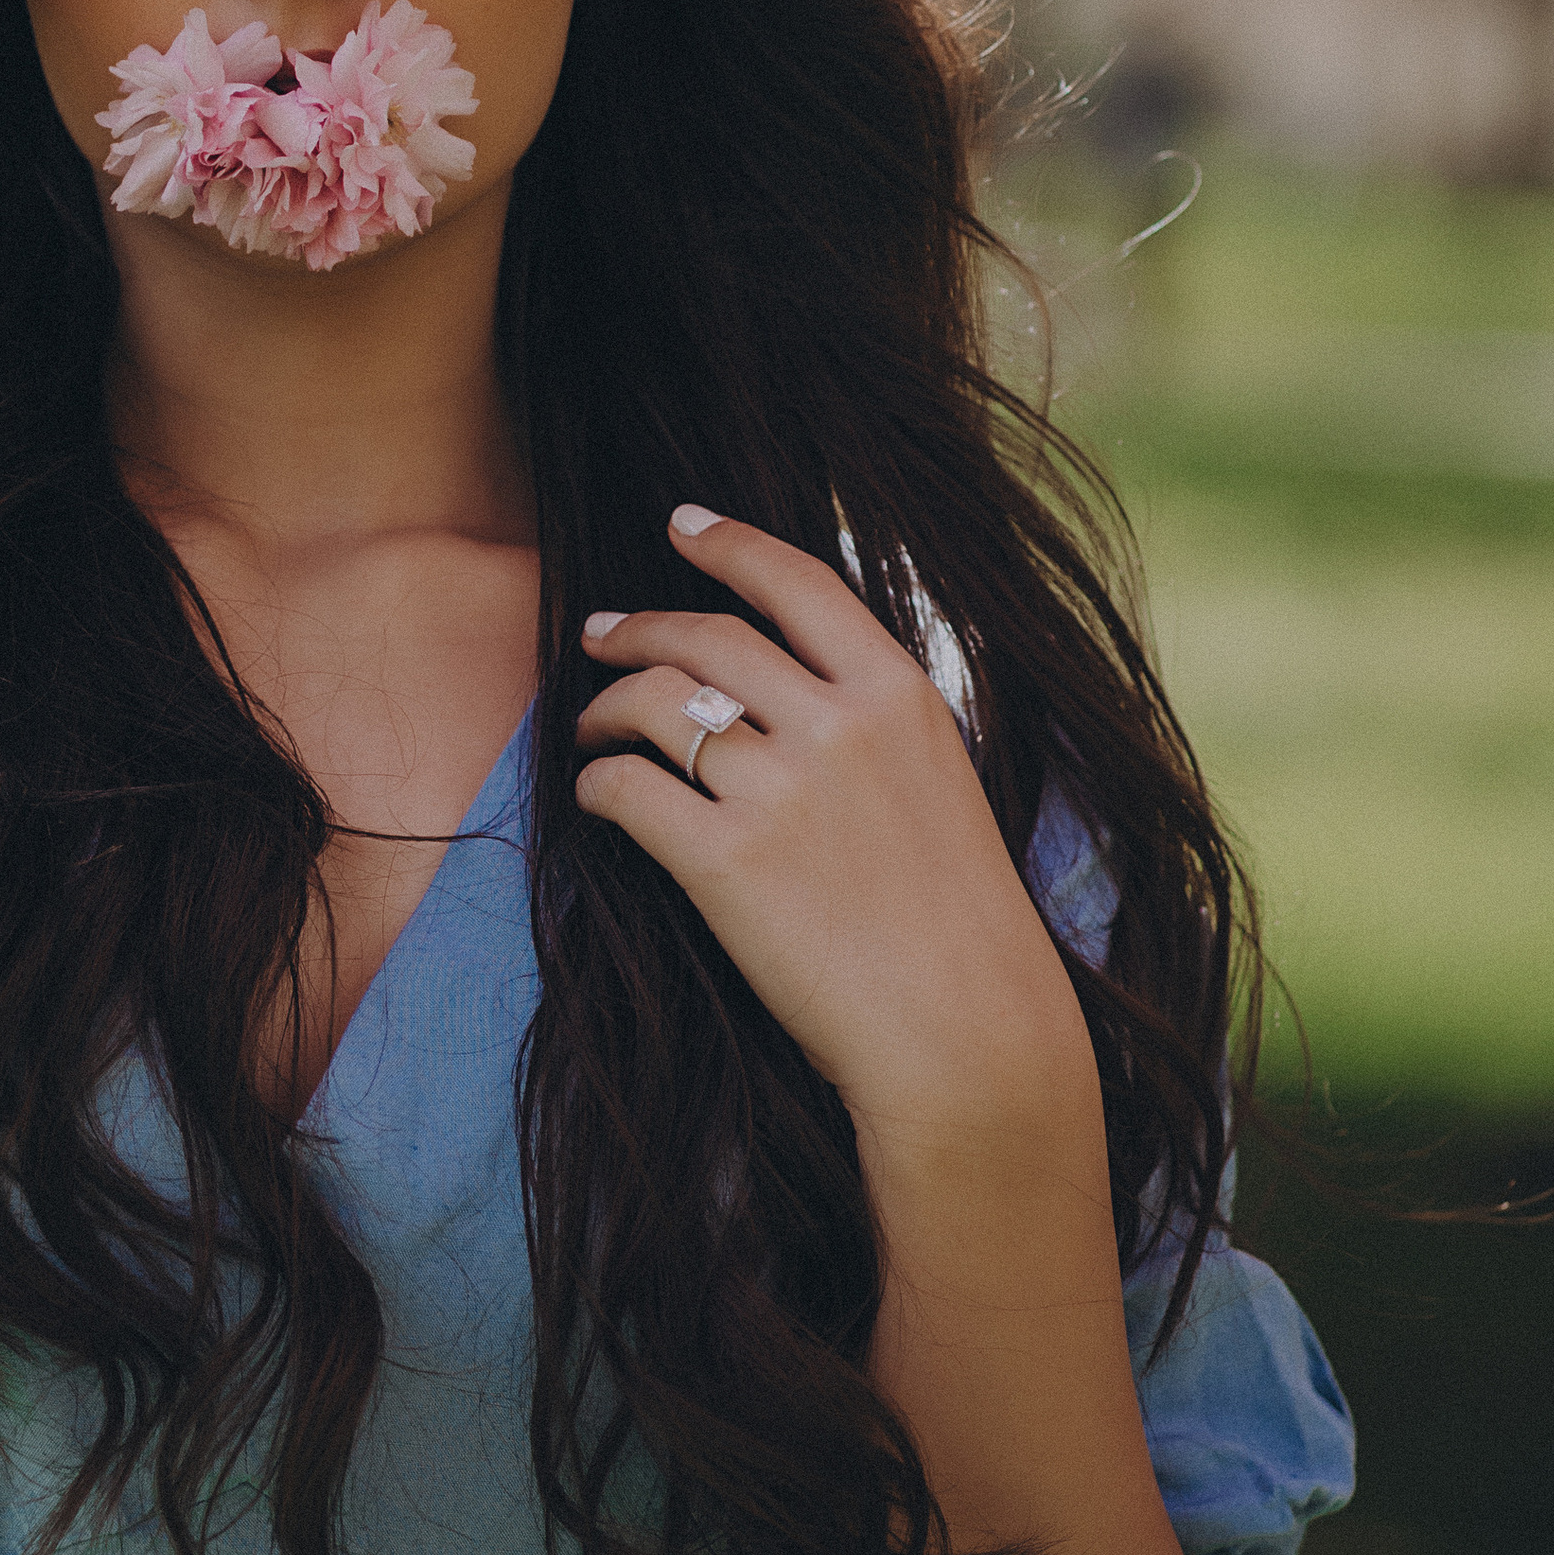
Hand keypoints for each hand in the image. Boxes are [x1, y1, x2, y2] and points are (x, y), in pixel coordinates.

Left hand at [573, 508, 1097, 1152]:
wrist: (964, 1030)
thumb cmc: (955, 920)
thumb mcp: (940, 782)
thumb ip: (870, 721)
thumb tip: (786, 678)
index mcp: (898, 694)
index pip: (796, 581)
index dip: (728, 543)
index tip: (682, 524)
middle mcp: (837, 724)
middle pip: (704, 637)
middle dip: (636, 627)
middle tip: (599, 633)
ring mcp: (779, 790)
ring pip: (652, 705)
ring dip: (604, 708)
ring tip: (588, 726)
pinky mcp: (724, 862)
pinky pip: (626, 791)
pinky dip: (597, 785)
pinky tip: (595, 796)